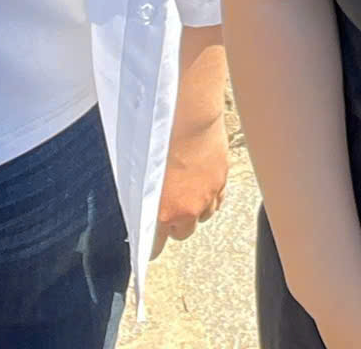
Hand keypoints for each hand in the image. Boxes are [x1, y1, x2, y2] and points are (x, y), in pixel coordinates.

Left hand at [153, 116, 229, 256]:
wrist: (188, 113)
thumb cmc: (158, 135)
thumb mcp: (139, 171)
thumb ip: (141, 195)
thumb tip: (137, 205)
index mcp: (162, 210)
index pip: (156, 246)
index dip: (151, 247)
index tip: (148, 246)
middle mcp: (188, 209)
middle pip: (183, 234)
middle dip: (175, 224)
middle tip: (167, 207)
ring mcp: (209, 195)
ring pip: (203, 216)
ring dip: (194, 208)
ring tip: (185, 188)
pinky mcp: (222, 179)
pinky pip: (217, 198)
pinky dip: (210, 195)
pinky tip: (201, 180)